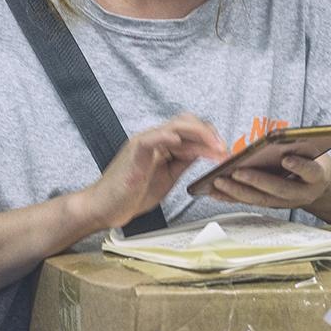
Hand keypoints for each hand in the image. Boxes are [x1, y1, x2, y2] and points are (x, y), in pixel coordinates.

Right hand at [77, 113, 226, 229]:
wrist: (105, 208)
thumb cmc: (132, 194)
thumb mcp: (167, 177)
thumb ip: (182, 162)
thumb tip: (203, 153)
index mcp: (162, 144)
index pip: (191, 130)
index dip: (210, 139)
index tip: (225, 153)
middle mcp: (154, 139)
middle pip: (187, 122)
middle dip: (210, 134)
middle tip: (224, 150)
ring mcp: (144, 143)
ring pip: (176, 126)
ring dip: (200, 135)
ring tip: (215, 148)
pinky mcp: (134, 152)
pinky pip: (152, 138)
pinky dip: (167, 137)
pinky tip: (180, 142)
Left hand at [208, 154, 330, 211]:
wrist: (318, 186)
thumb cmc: (313, 161)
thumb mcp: (314, 151)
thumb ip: (301, 146)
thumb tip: (278, 138)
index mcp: (317, 177)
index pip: (310, 172)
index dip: (299, 167)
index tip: (287, 159)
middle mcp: (302, 194)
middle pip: (279, 190)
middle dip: (257, 182)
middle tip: (237, 172)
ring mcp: (287, 202)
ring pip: (262, 199)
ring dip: (238, 192)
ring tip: (218, 181)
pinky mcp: (272, 205)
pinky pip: (251, 202)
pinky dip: (232, 197)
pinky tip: (215, 191)